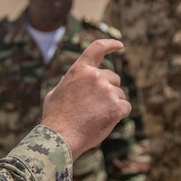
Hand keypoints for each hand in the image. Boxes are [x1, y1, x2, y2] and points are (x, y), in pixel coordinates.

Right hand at [39, 39, 129, 159]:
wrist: (61, 136)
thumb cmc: (55, 117)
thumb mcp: (55, 93)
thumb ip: (67, 84)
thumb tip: (69, 80)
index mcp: (80, 70)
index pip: (97, 48)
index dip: (110, 44)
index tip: (120, 45)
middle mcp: (95, 76)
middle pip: (113, 78)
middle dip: (109, 89)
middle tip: (96, 106)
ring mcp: (107, 90)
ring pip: (120, 94)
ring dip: (113, 103)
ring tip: (97, 116)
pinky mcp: (116, 106)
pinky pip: (125, 107)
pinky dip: (119, 114)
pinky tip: (106, 121)